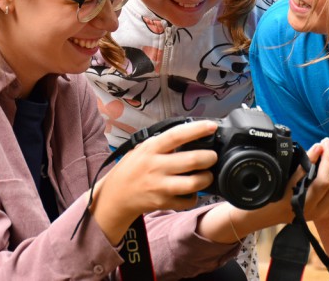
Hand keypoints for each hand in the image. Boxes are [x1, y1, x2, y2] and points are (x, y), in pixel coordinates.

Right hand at [91, 120, 218, 243]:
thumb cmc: (133, 168)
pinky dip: (195, 196)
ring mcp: (159, 186)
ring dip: (206, 178)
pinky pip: (188, 200)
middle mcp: (155, 166)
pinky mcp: (163, 203)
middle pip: (192, 160)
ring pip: (194, 182)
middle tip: (212, 156)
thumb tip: (191, 134)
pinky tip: (192, 191)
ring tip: (206, 174)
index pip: (176, 135)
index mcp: (151, 149)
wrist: (115, 196)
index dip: (196, 129)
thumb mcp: (143, 149)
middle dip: (209, 157)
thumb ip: (163, 143)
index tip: (211, 126)